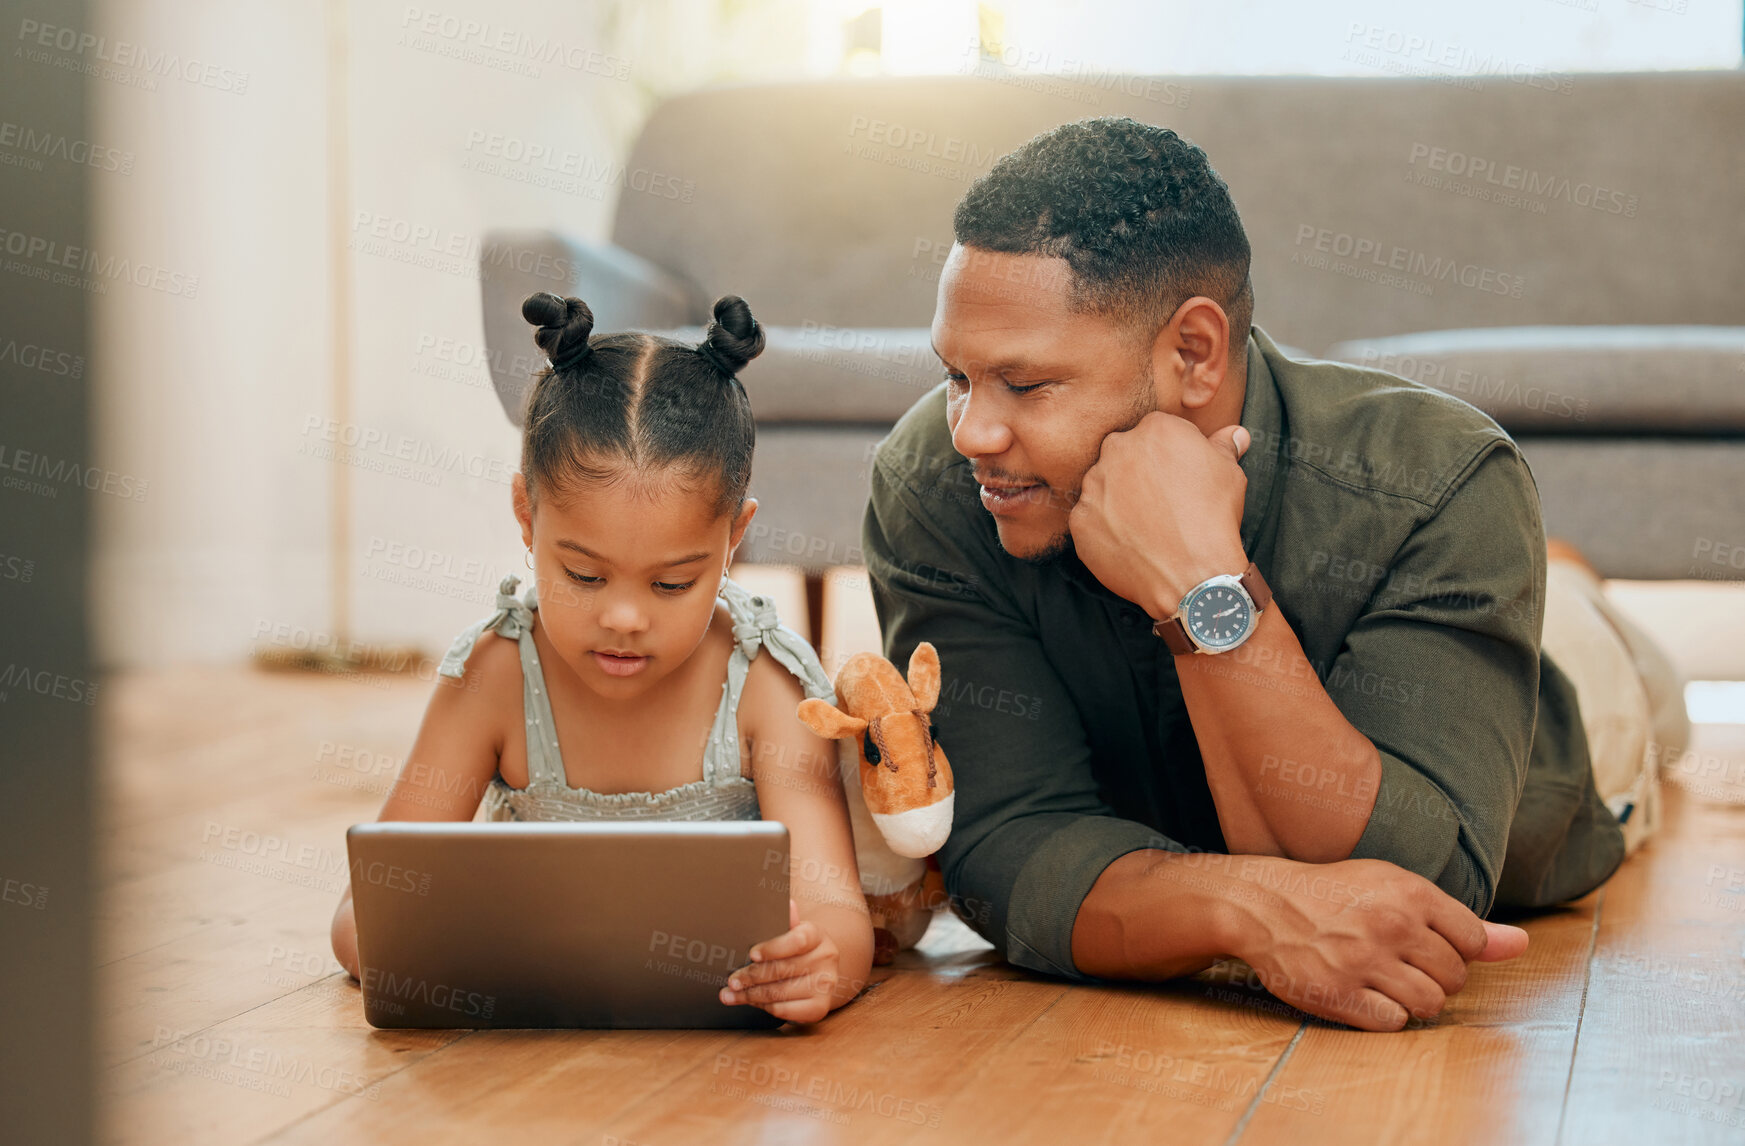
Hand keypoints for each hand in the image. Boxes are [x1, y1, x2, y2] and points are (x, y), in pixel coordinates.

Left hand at [718, 899, 842, 1023]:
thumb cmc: (798, 949)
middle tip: (731, 980)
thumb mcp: (793, 931)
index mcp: (817, 935)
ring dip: (751, 995)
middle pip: (782, 969)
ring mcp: (825, 984)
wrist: (819, 971)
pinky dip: (765, 1007)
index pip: (797, 940)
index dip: (773, 948)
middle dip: (751, 976)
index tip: (751, 954)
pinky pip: (785, 1010)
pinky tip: (752, 1003)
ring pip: (780, 992)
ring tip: (730, 994)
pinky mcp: (820, 1007)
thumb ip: (786, 922)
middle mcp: (826, 958)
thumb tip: (788, 904)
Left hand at [1067, 411, 1251, 618]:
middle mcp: (1118, 450)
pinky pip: (1089, 518)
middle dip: (1137, 472)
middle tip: (1159, 502)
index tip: (1177, 478)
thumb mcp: (1230, 475)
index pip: (1155, 433)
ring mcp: (1094, 485)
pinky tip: (1129, 542)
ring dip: (1117, 499)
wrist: (1192, 575)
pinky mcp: (1080, 519)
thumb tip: (1234, 434)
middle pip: (1123, 453)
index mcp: (1156, 429)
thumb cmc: (1214, 520)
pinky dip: (1104, 528)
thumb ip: (1223, 447)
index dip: (1167, 457)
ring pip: (1102, 485)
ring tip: (1144, 525)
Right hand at [1226, 856, 1528, 1031]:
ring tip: (1386, 980)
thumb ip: (1460, 921)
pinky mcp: (1338, 994)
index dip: (1453, 947)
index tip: (1424, 941)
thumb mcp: (1395, 889)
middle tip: (1400, 961)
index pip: (1473, 942)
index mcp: (1409, 893)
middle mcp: (1390, 926)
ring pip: (1430, 1005)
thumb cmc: (1336, 894)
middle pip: (1455, 978)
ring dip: (1414, 999)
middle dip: (1435, 976)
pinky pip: (1393, 1022)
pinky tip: (1364, 993)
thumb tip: (1522, 945)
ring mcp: (1363, 962)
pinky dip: (1384, 1014)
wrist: (1264, 904)